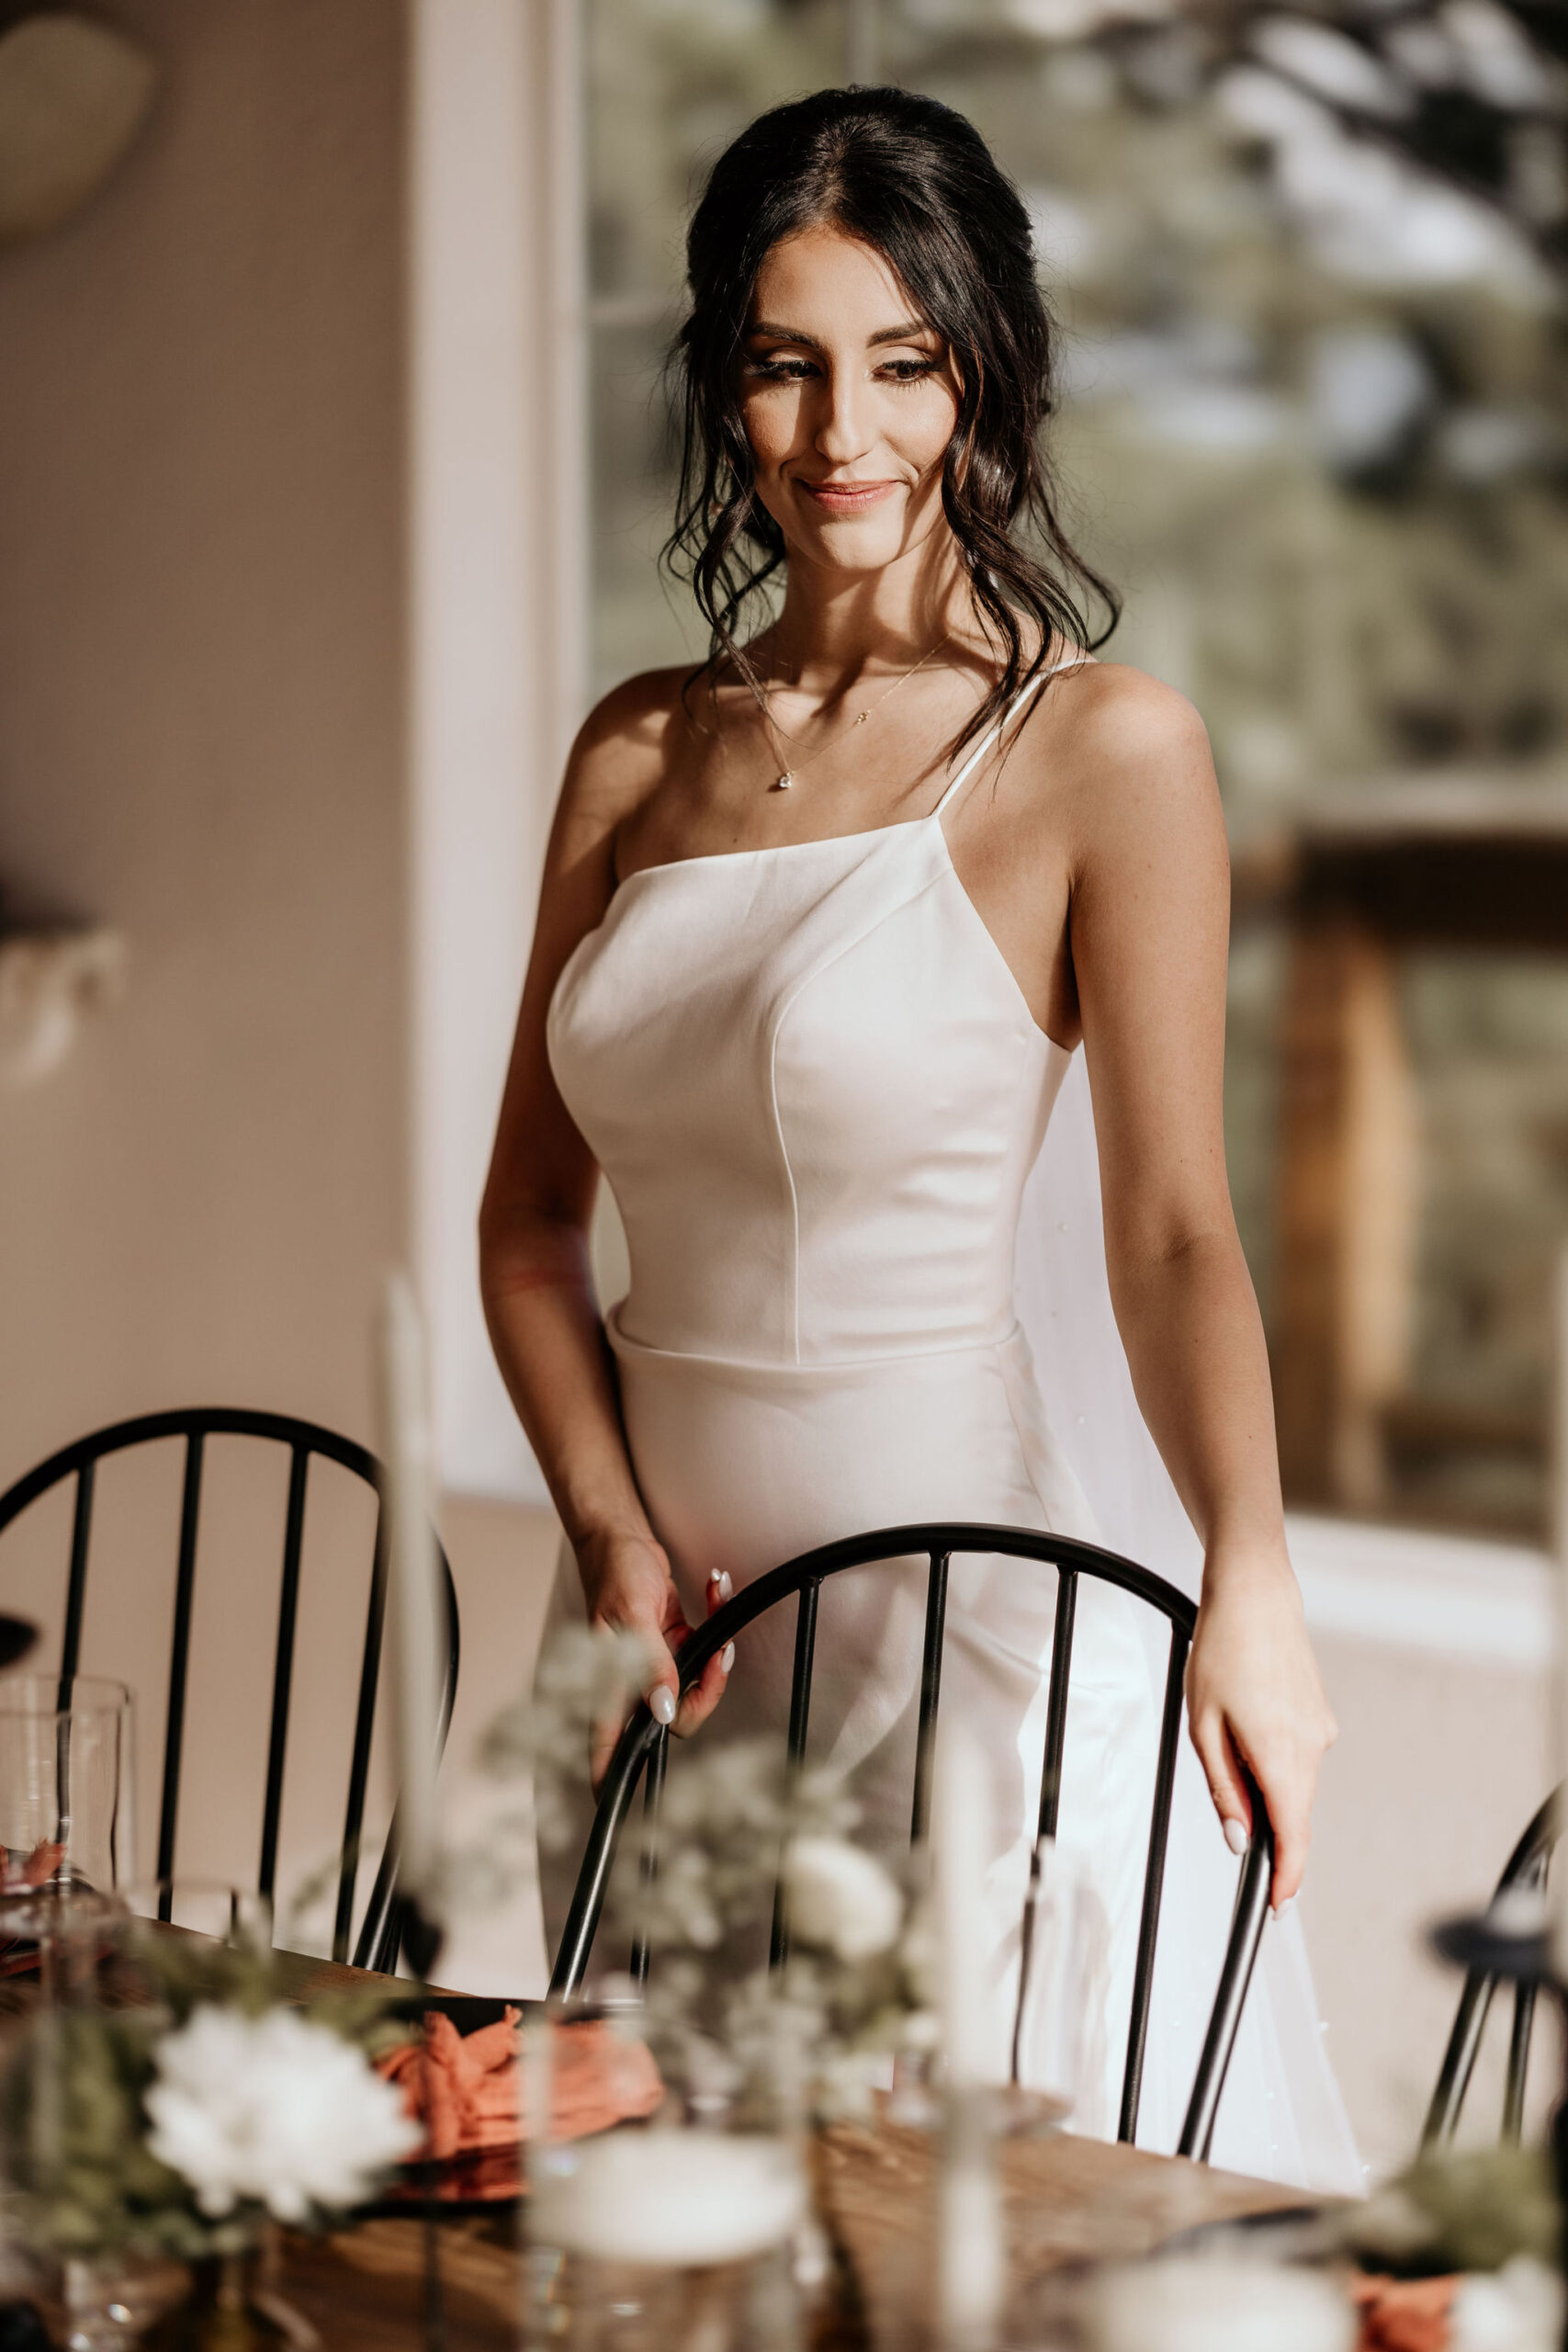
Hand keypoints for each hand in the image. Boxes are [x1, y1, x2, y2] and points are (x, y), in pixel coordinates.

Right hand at [576, 1528, 733, 1786]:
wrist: (624, 1538)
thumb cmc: (615, 1572)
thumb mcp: (632, 1615)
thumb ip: (650, 1665)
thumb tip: (662, 1710)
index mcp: (607, 1683)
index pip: (607, 1744)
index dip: (612, 1778)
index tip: (615, 1805)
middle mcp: (630, 1683)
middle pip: (674, 1720)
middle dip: (706, 1689)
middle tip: (716, 1655)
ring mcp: (654, 1668)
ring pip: (695, 1690)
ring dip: (716, 1653)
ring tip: (715, 1605)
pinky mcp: (673, 1649)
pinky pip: (703, 1657)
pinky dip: (716, 1626)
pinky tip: (713, 1590)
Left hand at [1184, 1550, 1336, 1912]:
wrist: (1255, 1595)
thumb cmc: (1223, 1650)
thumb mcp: (1203, 1724)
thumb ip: (1224, 1787)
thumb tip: (1239, 1838)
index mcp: (1281, 1755)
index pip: (1294, 1835)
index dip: (1287, 1878)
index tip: (1276, 1907)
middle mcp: (1312, 1747)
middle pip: (1293, 1812)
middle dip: (1267, 1828)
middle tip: (1234, 1821)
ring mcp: (1321, 1729)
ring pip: (1294, 1781)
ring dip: (1265, 1783)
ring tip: (1227, 1733)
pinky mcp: (1320, 1714)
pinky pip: (1298, 1753)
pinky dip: (1275, 1757)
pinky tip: (1248, 1720)